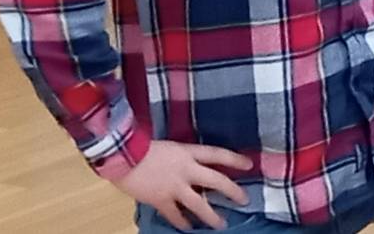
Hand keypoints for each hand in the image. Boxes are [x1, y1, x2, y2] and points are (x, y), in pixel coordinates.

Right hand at [113, 140, 252, 230]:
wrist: (123, 156)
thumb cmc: (143, 147)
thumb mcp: (170, 147)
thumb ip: (183, 157)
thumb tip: (194, 169)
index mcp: (188, 152)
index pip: (217, 154)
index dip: (234, 159)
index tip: (250, 165)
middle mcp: (186, 169)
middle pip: (216, 180)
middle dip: (232, 191)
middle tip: (244, 199)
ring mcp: (174, 186)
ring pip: (199, 204)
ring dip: (211, 216)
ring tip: (221, 224)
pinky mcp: (161, 200)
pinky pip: (175, 215)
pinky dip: (182, 223)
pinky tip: (188, 228)